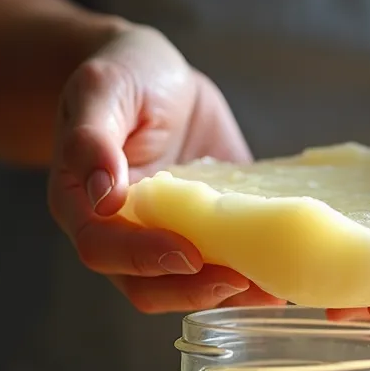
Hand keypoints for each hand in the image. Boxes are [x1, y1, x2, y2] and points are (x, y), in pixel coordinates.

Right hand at [48, 25, 284, 312]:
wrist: (162, 76)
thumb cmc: (124, 76)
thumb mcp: (102, 88)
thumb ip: (92, 138)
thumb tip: (103, 195)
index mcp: (83, 205)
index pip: (102, 249)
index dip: (142, 258)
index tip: (188, 253)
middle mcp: (121, 234)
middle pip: (147, 287)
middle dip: (193, 290)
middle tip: (241, 279)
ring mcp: (166, 239)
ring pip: (189, 287)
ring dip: (228, 294)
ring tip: (272, 288)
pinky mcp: (208, 235)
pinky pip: (226, 265)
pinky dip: (253, 275)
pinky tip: (285, 276)